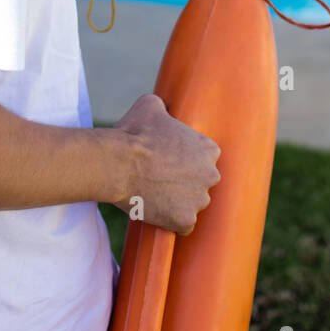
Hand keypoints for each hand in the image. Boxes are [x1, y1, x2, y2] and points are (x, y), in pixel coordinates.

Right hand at [112, 94, 220, 235]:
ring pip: (193, 204)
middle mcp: (210, 175)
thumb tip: (162, 107)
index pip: (204, 158)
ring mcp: (199, 200)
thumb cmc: (134, 132)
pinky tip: (158, 212)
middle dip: (186, 182)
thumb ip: (165, 107)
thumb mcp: (151, 105)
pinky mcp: (184, 221)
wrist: (119, 163)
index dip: (186, 160)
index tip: (171, 161)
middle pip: (202, 182)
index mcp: (208, 149)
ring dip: (179, 203)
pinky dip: (172, 222)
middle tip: (162, 179)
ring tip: (156, 195)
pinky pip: (183, 225)